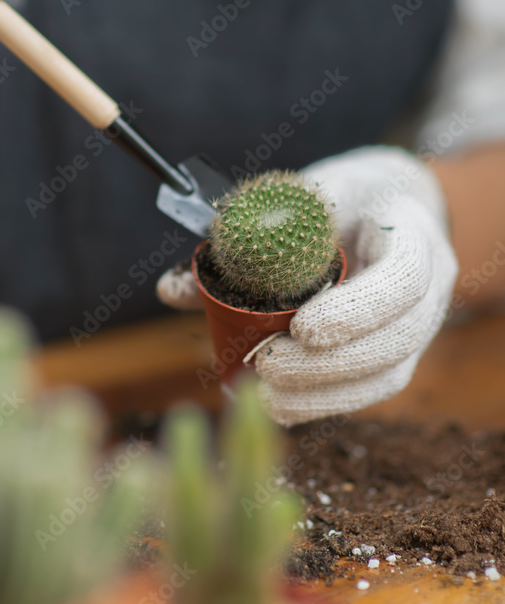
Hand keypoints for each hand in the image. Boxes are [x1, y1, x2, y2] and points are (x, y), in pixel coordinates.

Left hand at [157, 147, 457, 424]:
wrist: (388, 202)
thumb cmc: (337, 197)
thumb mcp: (297, 196)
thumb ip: (243, 238)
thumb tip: (170, 291)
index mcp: (412, 231)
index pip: (403, 277)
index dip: (356, 310)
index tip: (301, 327)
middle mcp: (432, 285)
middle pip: (399, 339)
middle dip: (331, 365)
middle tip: (267, 367)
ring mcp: (421, 324)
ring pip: (389, 375)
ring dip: (324, 394)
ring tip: (264, 395)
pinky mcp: (399, 352)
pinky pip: (371, 388)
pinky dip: (323, 403)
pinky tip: (278, 407)